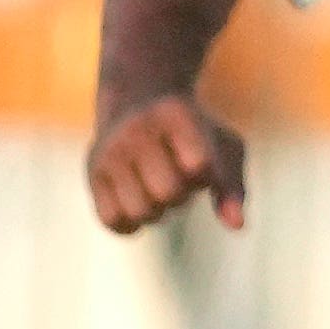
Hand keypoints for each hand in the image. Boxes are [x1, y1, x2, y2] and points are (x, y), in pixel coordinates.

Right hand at [85, 91, 247, 233]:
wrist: (138, 102)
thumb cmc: (193, 133)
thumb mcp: (223, 147)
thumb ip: (233, 186)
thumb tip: (236, 226)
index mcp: (174, 114)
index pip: (198, 166)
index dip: (206, 175)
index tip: (200, 159)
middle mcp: (135, 129)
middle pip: (169, 193)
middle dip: (182, 195)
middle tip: (177, 175)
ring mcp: (109, 152)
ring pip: (141, 212)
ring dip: (158, 211)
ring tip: (157, 186)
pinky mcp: (92, 174)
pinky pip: (114, 221)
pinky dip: (132, 222)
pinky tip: (138, 199)